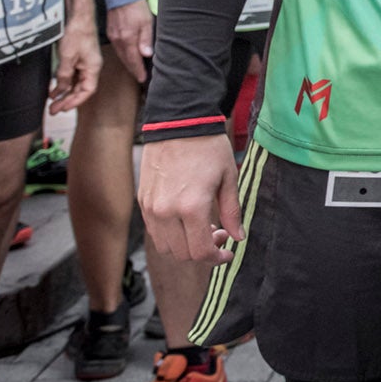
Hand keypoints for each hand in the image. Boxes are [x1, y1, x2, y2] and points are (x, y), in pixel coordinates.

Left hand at [49, 16, 101, 111]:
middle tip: (54, 110)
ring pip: (75, 83)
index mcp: (93, 67)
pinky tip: (54, 87)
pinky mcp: (79, 57)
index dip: (75, 101)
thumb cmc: (78, 31)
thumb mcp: (67, 57)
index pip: (87, 91)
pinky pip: (72, 74)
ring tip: (52, 101)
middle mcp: (91, 66)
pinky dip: (63, 82)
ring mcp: (85, 62)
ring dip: (64, 92)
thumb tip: (61, 89)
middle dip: (67, 100)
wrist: (78, 15)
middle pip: (81, 89)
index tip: (62, 108)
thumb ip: (64, 75)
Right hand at [106, 0, 153, 83]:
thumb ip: (146, 39)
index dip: (138, 70)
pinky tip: (127, 55)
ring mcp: (113, 36)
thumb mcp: (147, 22)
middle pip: (126, 60)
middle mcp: (118, 40)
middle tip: (139, 77)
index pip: (133, 60)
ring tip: (135, 69)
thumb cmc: (136, 6)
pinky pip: (117, 48)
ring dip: (128, 63)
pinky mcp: (111, 32)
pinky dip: (123, 54)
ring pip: (121, 54)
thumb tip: (146, 55)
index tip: (143, 78)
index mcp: (128, 39)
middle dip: (133, 70)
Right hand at [139, 133, 244, 264]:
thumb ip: (232, 212)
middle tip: (219, 234)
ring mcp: (150, 208)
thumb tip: (238, 237)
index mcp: (191, 207)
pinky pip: (154, 231)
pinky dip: (170, 234)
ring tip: (202, 226)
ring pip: (166, 246)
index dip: (216, 258)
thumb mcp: (228, 178)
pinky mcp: (142, 202)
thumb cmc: (208, 148)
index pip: (200, 252)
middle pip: (182, 254)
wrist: (178, 123)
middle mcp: (166, 212)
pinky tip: (185, 219)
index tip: (227, 253)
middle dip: (203, 251)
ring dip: (185, 245)